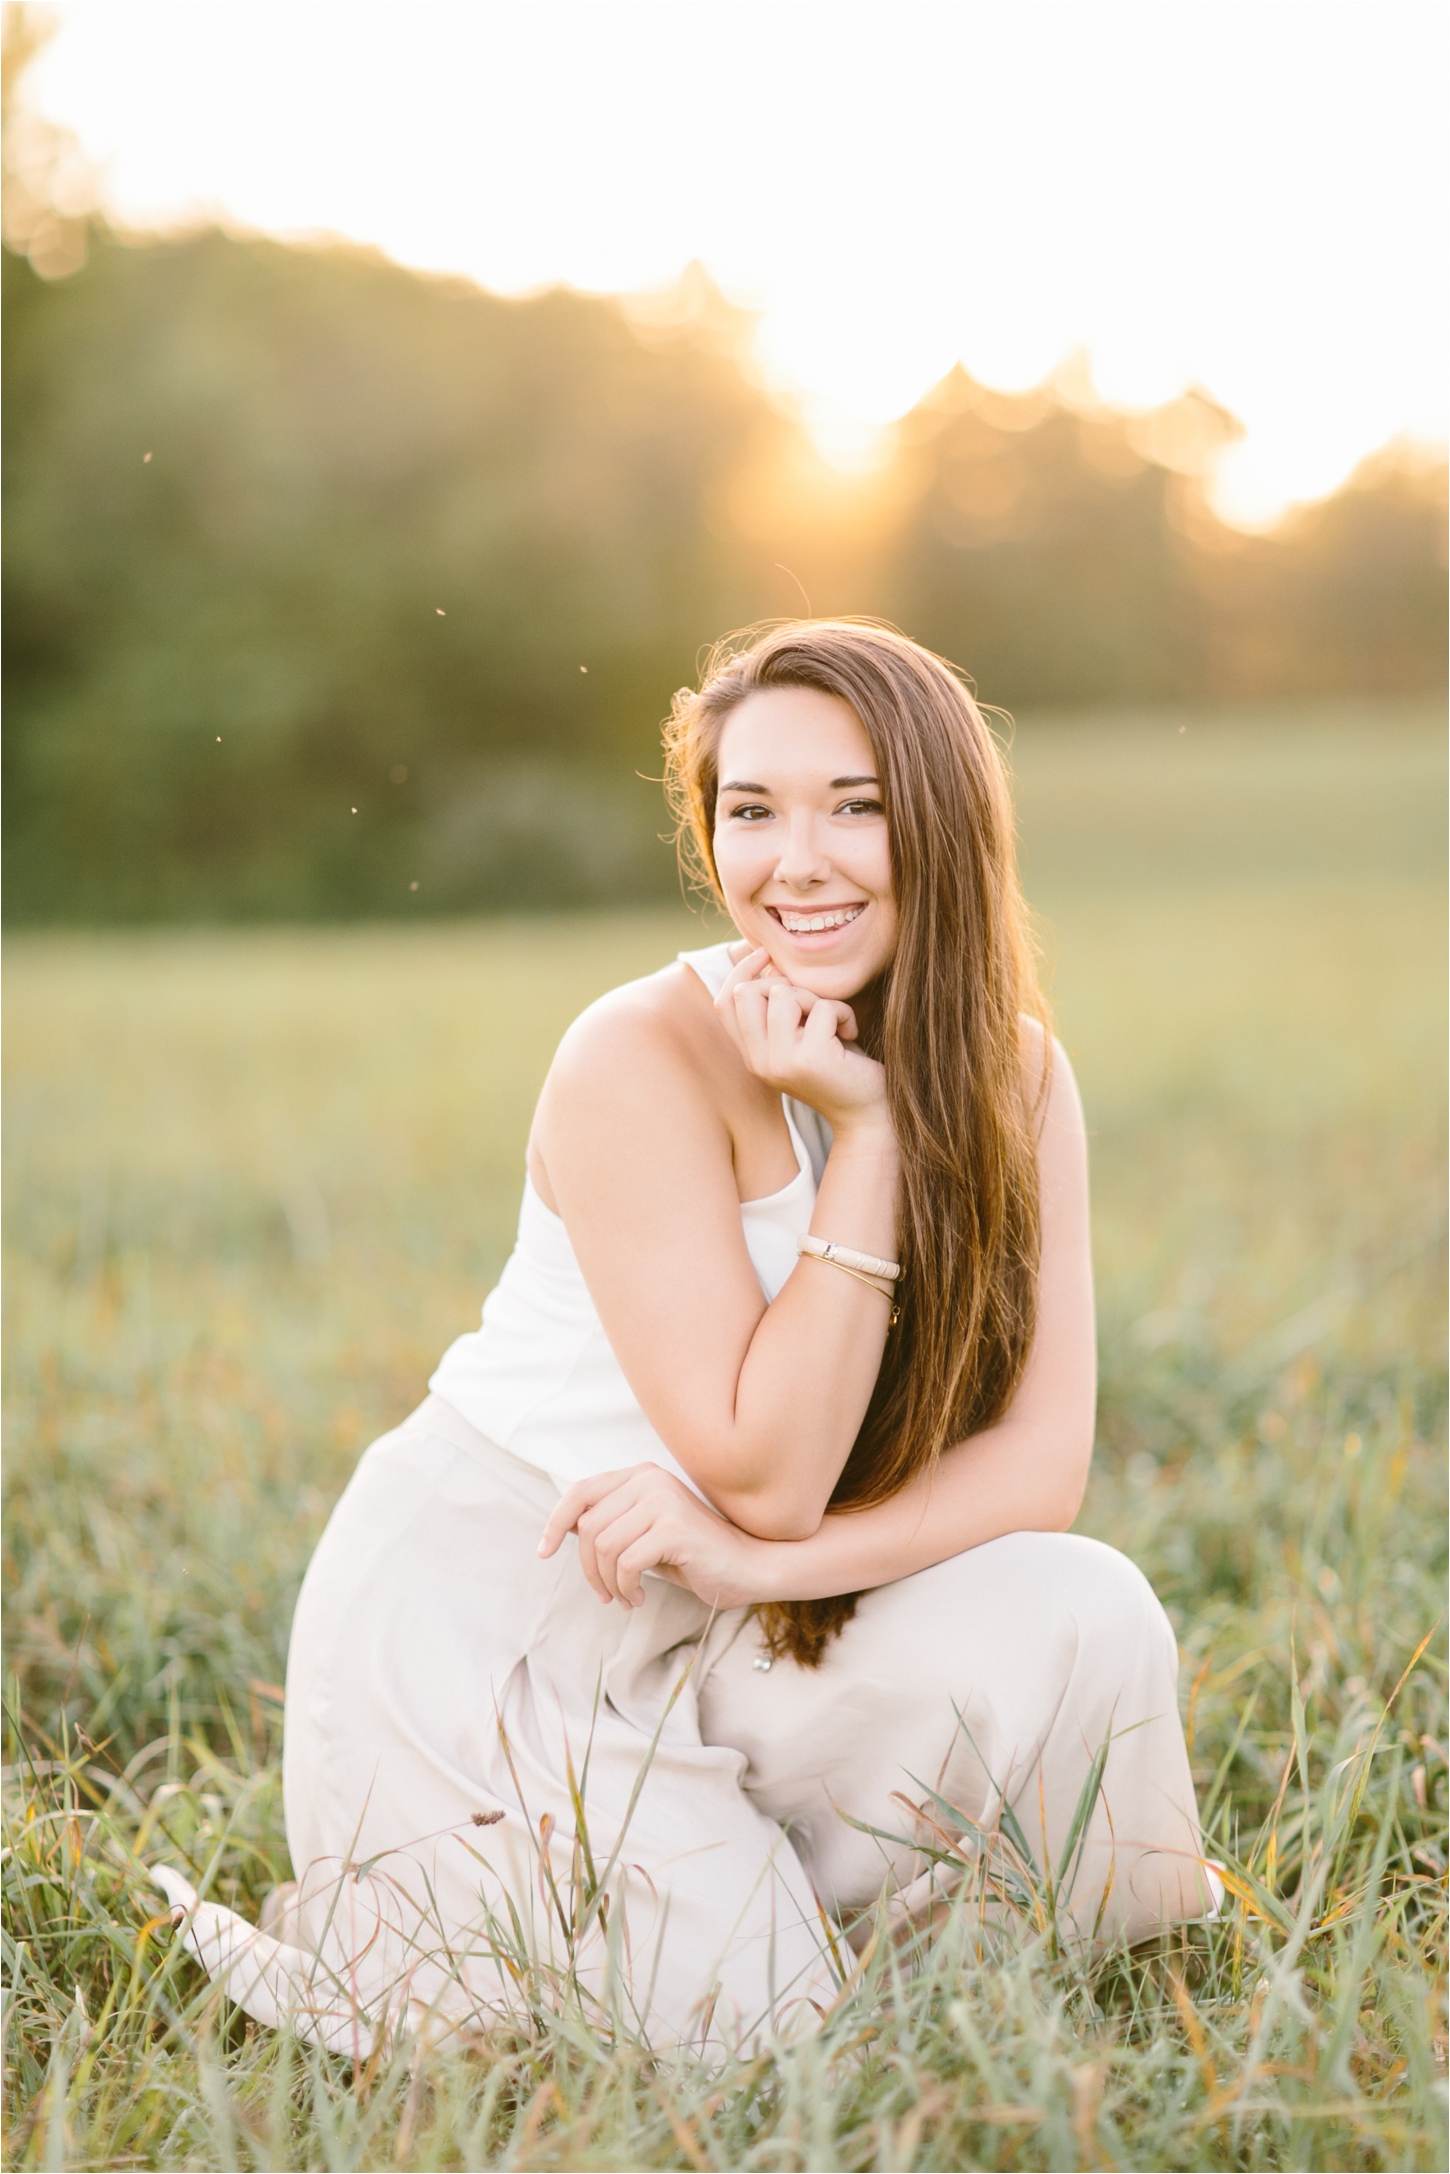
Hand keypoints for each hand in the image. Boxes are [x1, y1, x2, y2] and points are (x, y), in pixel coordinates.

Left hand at [537, 1462, 774, 1610]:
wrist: (748, 1568)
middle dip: (587, 1569)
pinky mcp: (672, 1526)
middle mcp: (649, 1479)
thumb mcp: (644, 1536)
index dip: (556, 1521)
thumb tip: (565, 1528)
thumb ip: (612, 1525)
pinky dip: (625, 1588)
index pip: (580, 1491)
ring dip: (607, 1583)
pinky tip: (640, 1597)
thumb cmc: (693, 1556)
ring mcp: (662, 1499)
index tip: (544, 1551)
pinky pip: (624, 1563)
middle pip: (588, 1526)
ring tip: (626, 1597)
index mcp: (641, 1475)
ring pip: (602, 1546)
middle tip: (605, 1595)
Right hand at [715, 948, 889, 1132]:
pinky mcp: (811, 1059)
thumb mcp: (801, 1035)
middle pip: (748, 991)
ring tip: (833, 1023)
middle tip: (814, 1007)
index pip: (724, 1002)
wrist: (869, 1113)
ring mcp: (782, 1062)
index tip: (767, 955)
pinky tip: (850, 1034)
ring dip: (816, 998)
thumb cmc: (840, 1066)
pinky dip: (843, 1013)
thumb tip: (767, 961)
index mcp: (752, 1056)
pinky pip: (822, 1007)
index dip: (741, 971)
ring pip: (784, 994)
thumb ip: (779, 1008)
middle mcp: (759, 1062)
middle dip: (785, 985)